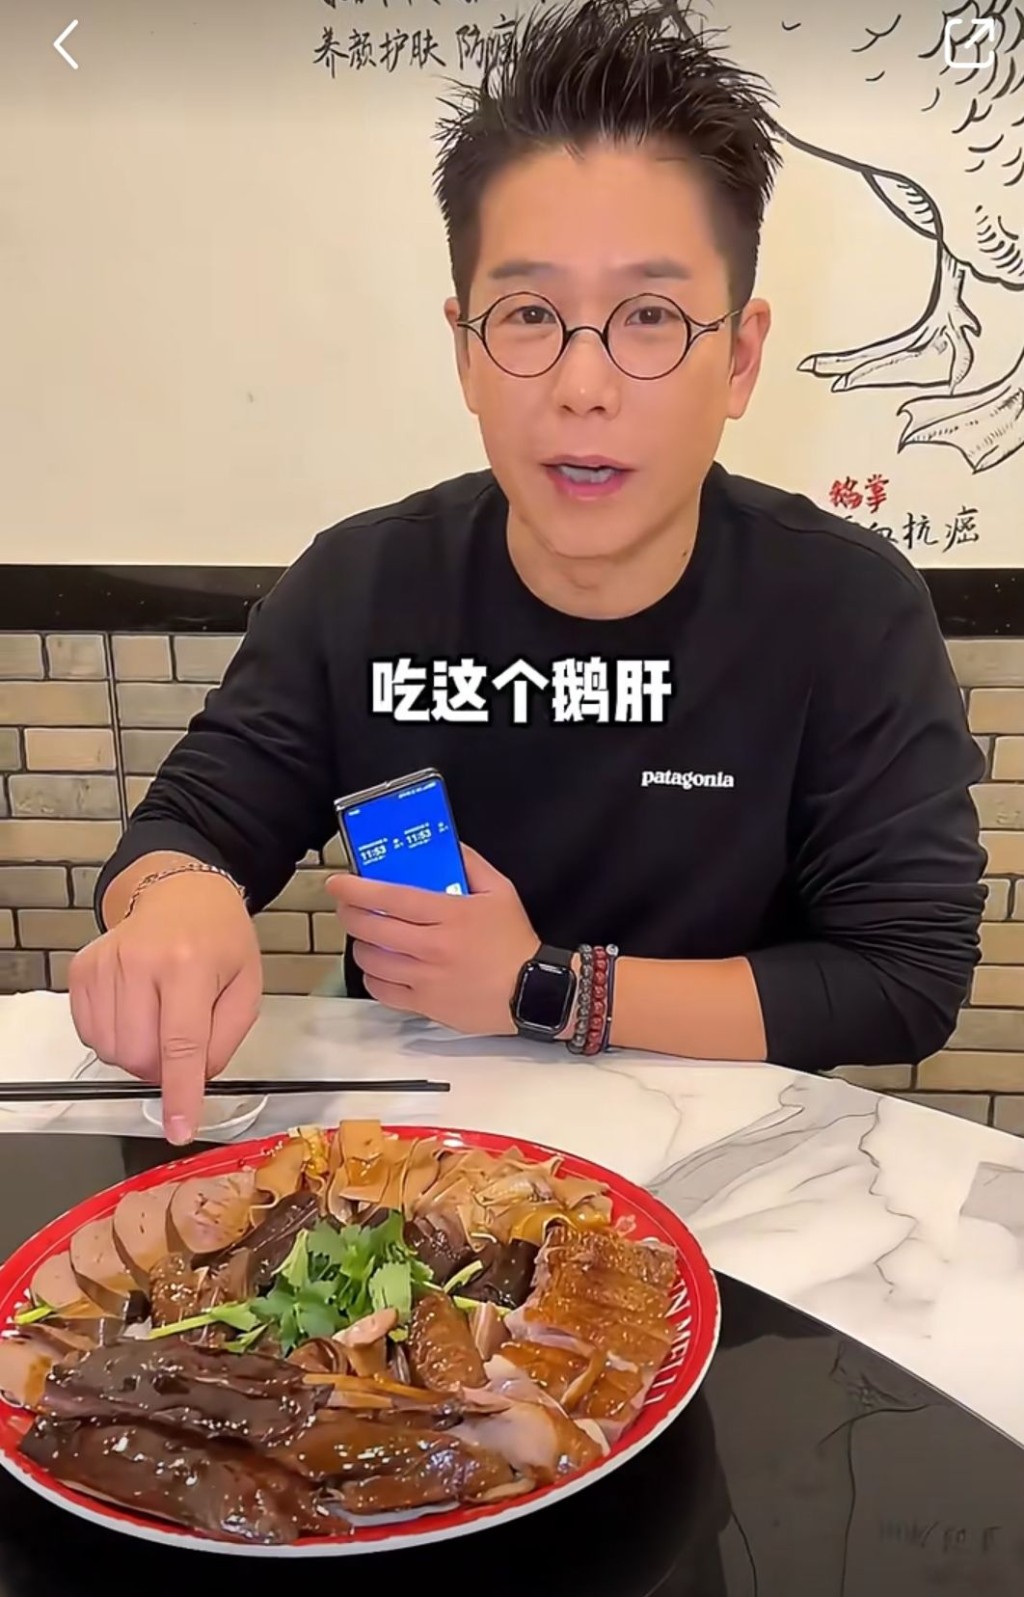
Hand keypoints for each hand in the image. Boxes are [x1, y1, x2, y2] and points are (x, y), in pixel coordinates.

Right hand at [68, 874, 262, 1145]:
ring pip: (110, 1051)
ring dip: (137, 1055)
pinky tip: (135, 1011)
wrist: (181, 894)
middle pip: (139, 1056)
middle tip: (181, 1045)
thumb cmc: (222, 941)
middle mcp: (140, 962)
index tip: (178, 1129)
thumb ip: (226, 1039)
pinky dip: (114, 1038)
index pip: (182, 1044)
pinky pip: (90, 1034)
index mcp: (189, 965)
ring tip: (159, 1020)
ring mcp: (105, 964)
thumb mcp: (247, 986)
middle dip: (161, 1069)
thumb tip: (195, 1082)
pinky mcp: (82, 970)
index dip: (179, 1094)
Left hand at [327, 846, 538, 1035]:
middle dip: (349, 914)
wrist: (533, 991)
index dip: (357, 889)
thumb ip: (470, 863)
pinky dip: (373, 977)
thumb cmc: (514, 939)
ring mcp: (426, 979)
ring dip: (361, 945)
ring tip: (366, 937)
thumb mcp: (501, 890)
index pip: (391, 898)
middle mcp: (432, 946)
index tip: (337, 882)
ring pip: (372, 960)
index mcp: (449, 914)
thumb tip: (443, 843)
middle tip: (347, 907)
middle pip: (372, 928)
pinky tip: (379, 967)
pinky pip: (382, 991)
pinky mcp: (425, 1005)